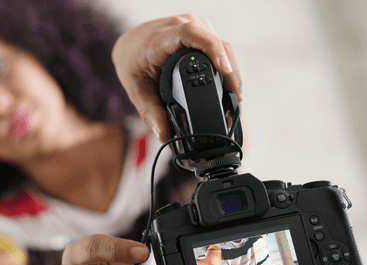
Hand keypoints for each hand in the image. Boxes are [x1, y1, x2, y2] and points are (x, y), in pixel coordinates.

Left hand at [112, 14, 241, 142]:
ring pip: (224, 48)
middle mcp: (183, 27)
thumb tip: (164, 135)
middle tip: (234, 103)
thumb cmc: (133, 63)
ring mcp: (197, 27)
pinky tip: (229, 88)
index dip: (212, 49)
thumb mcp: (136, 89)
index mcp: (162, 39)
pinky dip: (227, 69)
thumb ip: (150, 112)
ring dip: (232, 73)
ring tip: (234, 100)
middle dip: (230, 75)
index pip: (191, 35)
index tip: (224, 69)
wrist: (132, 44)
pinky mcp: (205, 33)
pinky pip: (222, 49)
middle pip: (217, 45)